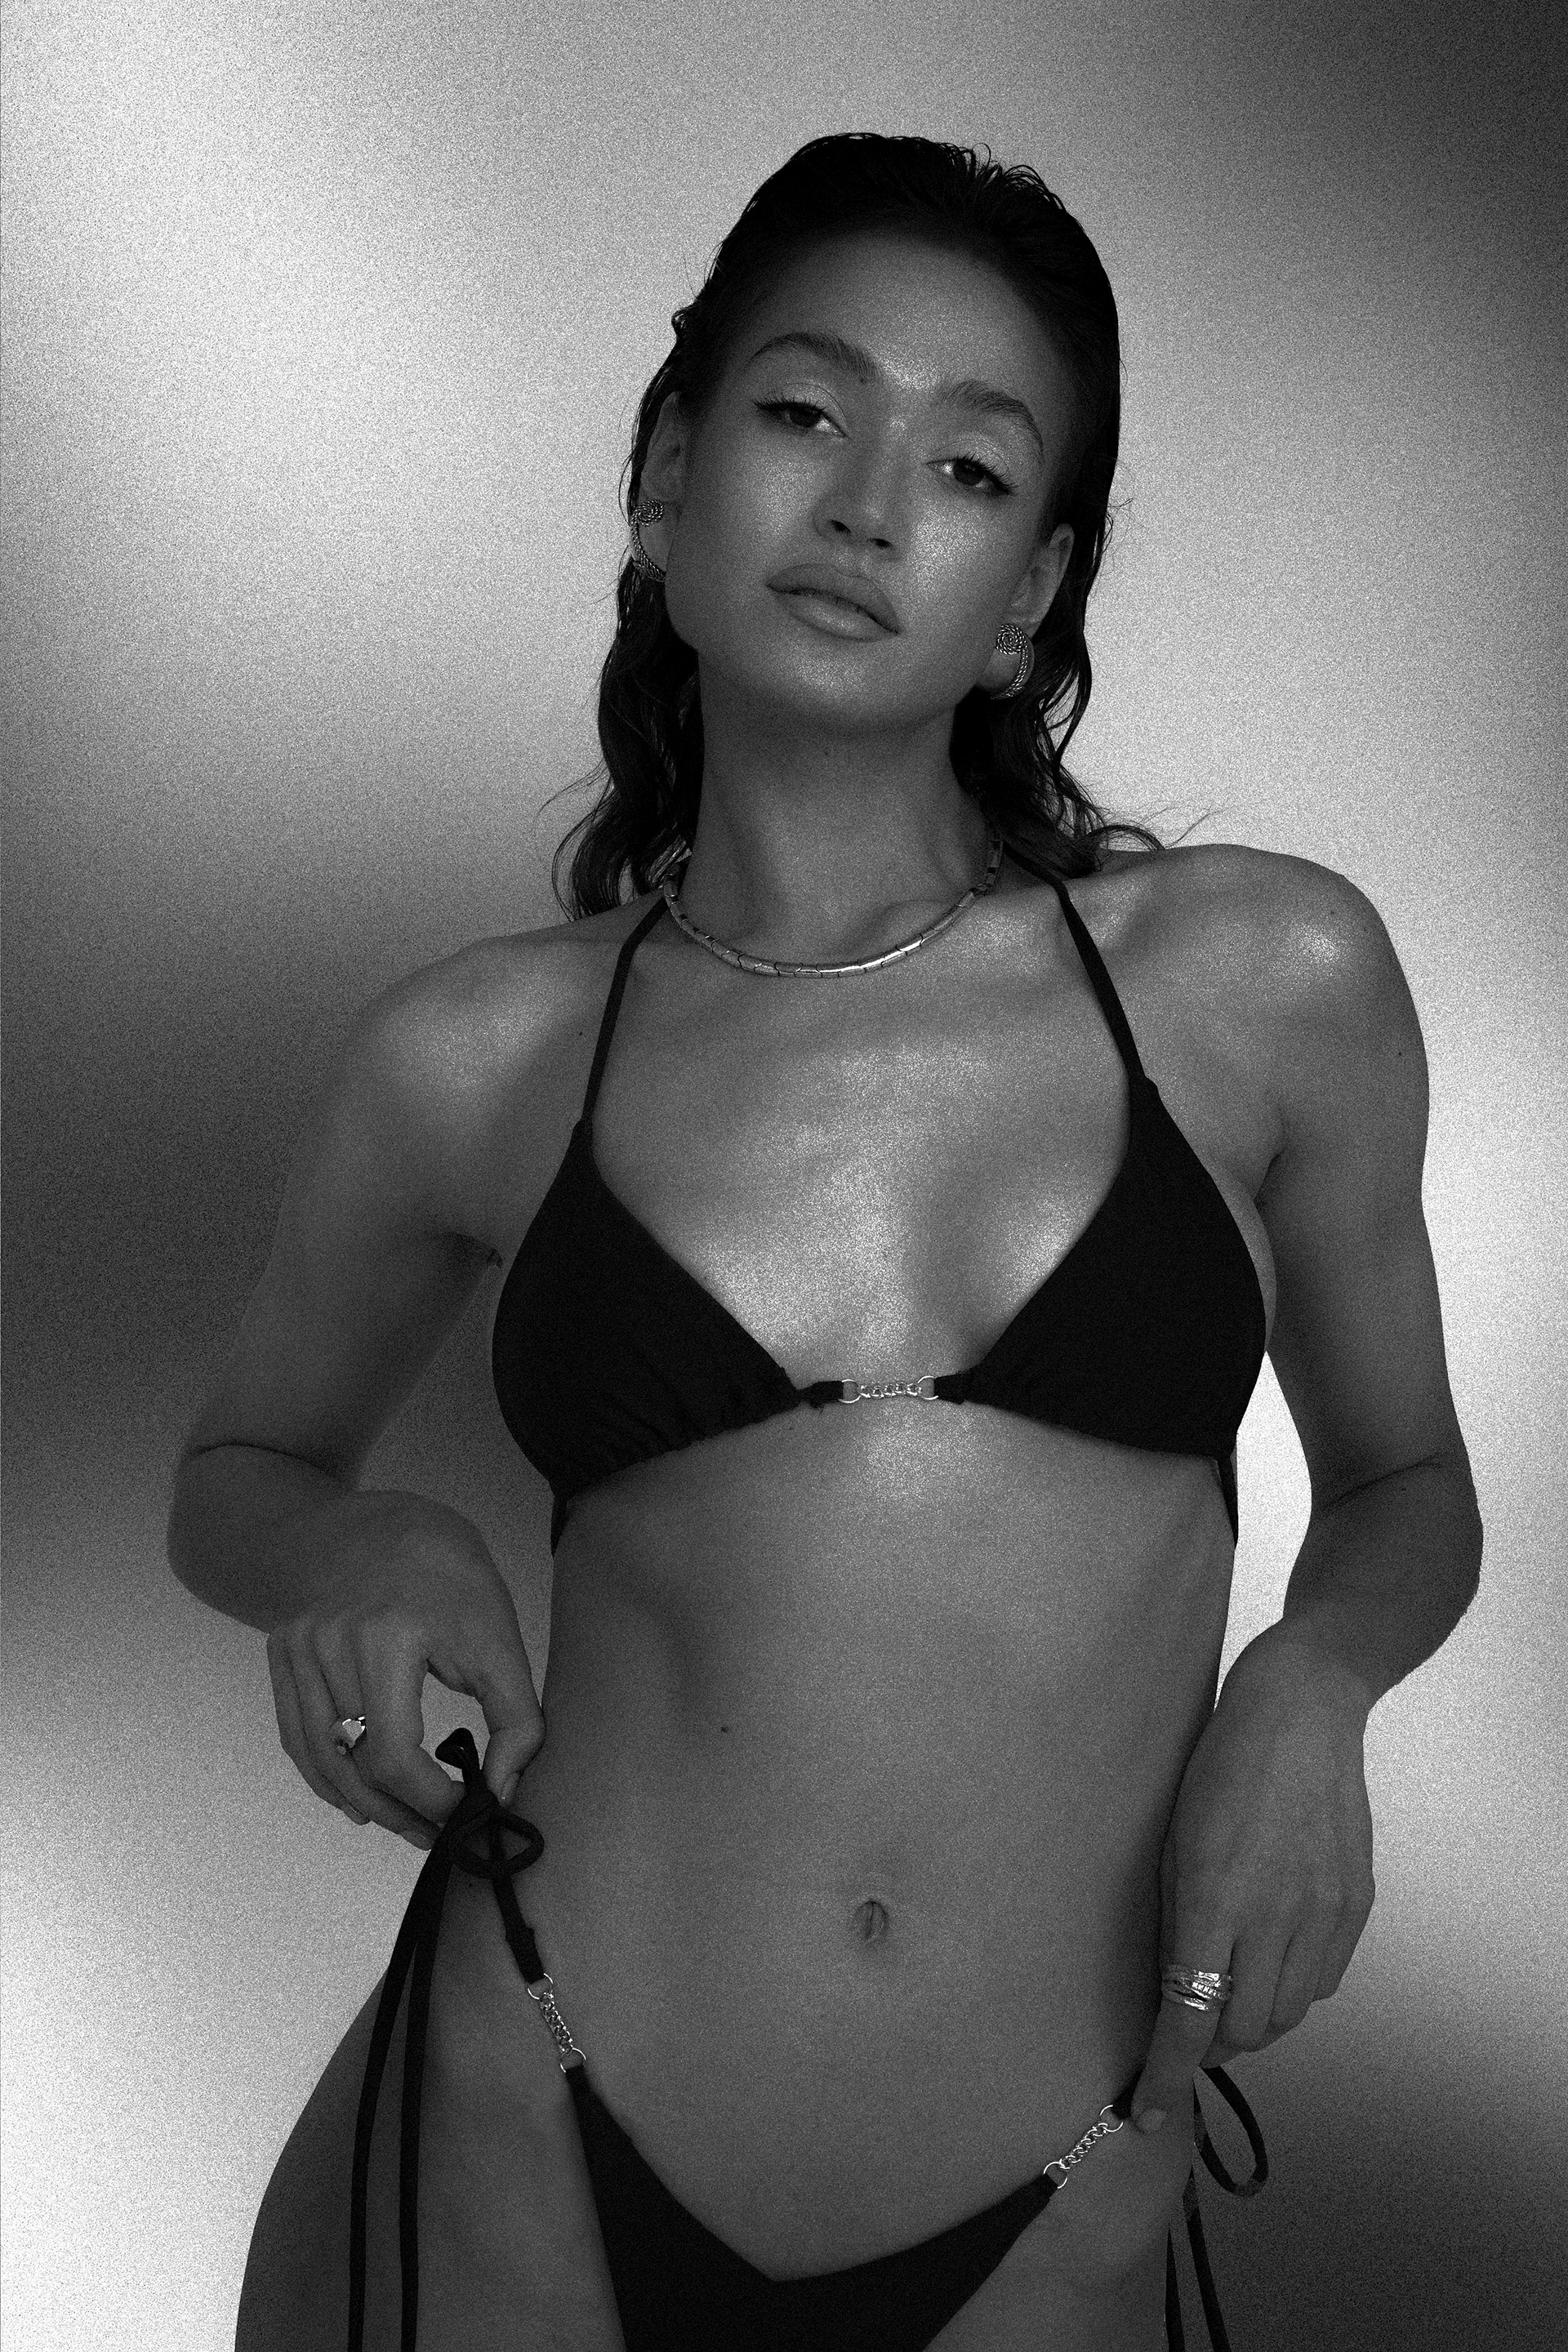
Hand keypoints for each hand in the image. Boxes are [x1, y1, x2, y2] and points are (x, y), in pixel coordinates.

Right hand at [264, 1489, 544, 1847]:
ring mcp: (297, 1650)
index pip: (395, 1755)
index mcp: (387, 1634)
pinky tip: (361, 1797)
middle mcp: (329, 1643)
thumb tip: (504, 1790)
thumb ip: (514, 1716)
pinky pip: (298, 1739)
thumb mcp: (498, 1631)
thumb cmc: (445, 1571)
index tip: (470, 1810)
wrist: (371, 1518)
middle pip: (356, 1766)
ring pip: (322, 1761)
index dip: (433, 1801)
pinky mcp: (281, 1655)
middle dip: (402, 1813)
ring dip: (365, 1805)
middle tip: (440, 1832)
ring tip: (407, 1822)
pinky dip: (328, 1777)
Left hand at [1131, 1626, 1375, 2130]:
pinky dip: (1292, 1989)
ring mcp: (1323, 1912)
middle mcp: (1275, 1916)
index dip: (1166, 2072)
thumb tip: (1170, 1992)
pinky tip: (1272, 1959)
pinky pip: (1323, 1980)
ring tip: (1228, 1995)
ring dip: (1252, 2021)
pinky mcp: (1356, 1904)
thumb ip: (1175, 1921)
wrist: (1302, 1713)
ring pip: (1287, 2013)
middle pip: (1244, 2029)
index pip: (1189, 2016)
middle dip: (1210, 2044)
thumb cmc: (1218, 1765)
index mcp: (1216, 1898)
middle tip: (1187, 2029)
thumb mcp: (1173, 1840)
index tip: (1145, 2108)